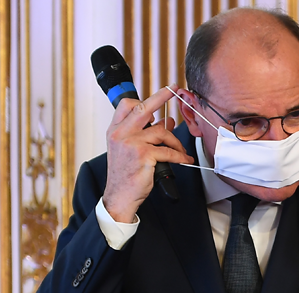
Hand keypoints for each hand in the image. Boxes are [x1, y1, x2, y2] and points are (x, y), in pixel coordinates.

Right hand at [102, 84, 193, 222]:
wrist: (119, 196)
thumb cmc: (125, 174)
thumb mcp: (129, 150)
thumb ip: (144, 134)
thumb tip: (167, 121)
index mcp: (115, 131)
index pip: (127, 106)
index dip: (143, 97)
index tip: (159, 92)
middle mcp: (121, 134)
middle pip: (143, 108)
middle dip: (161, 96)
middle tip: (173, 90)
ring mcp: (131, 144)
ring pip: (161, 132)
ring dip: (175, 141)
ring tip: (180, 150)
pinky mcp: (144, 155)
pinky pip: (168, 151)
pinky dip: (179, 155)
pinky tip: (184, 159)